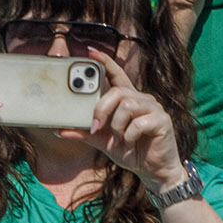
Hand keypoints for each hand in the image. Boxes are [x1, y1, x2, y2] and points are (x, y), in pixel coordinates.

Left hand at [71, 51, 183, 190]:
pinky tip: (130, 144)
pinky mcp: (162, 120)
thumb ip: (85, 133)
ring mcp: (154, 108)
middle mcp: (141, 99)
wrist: (153, 171)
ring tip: (119, 139)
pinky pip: (139, 123)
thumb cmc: (131, 151)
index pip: (116, 74)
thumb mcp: (104, 142)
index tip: (90, 52)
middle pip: (118, 91)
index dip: (105, 62)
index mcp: (128, 99)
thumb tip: (60, 130)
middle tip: (96, 127)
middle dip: (102, 109)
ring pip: (127, 105)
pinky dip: (129, 136)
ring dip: (117, 126)